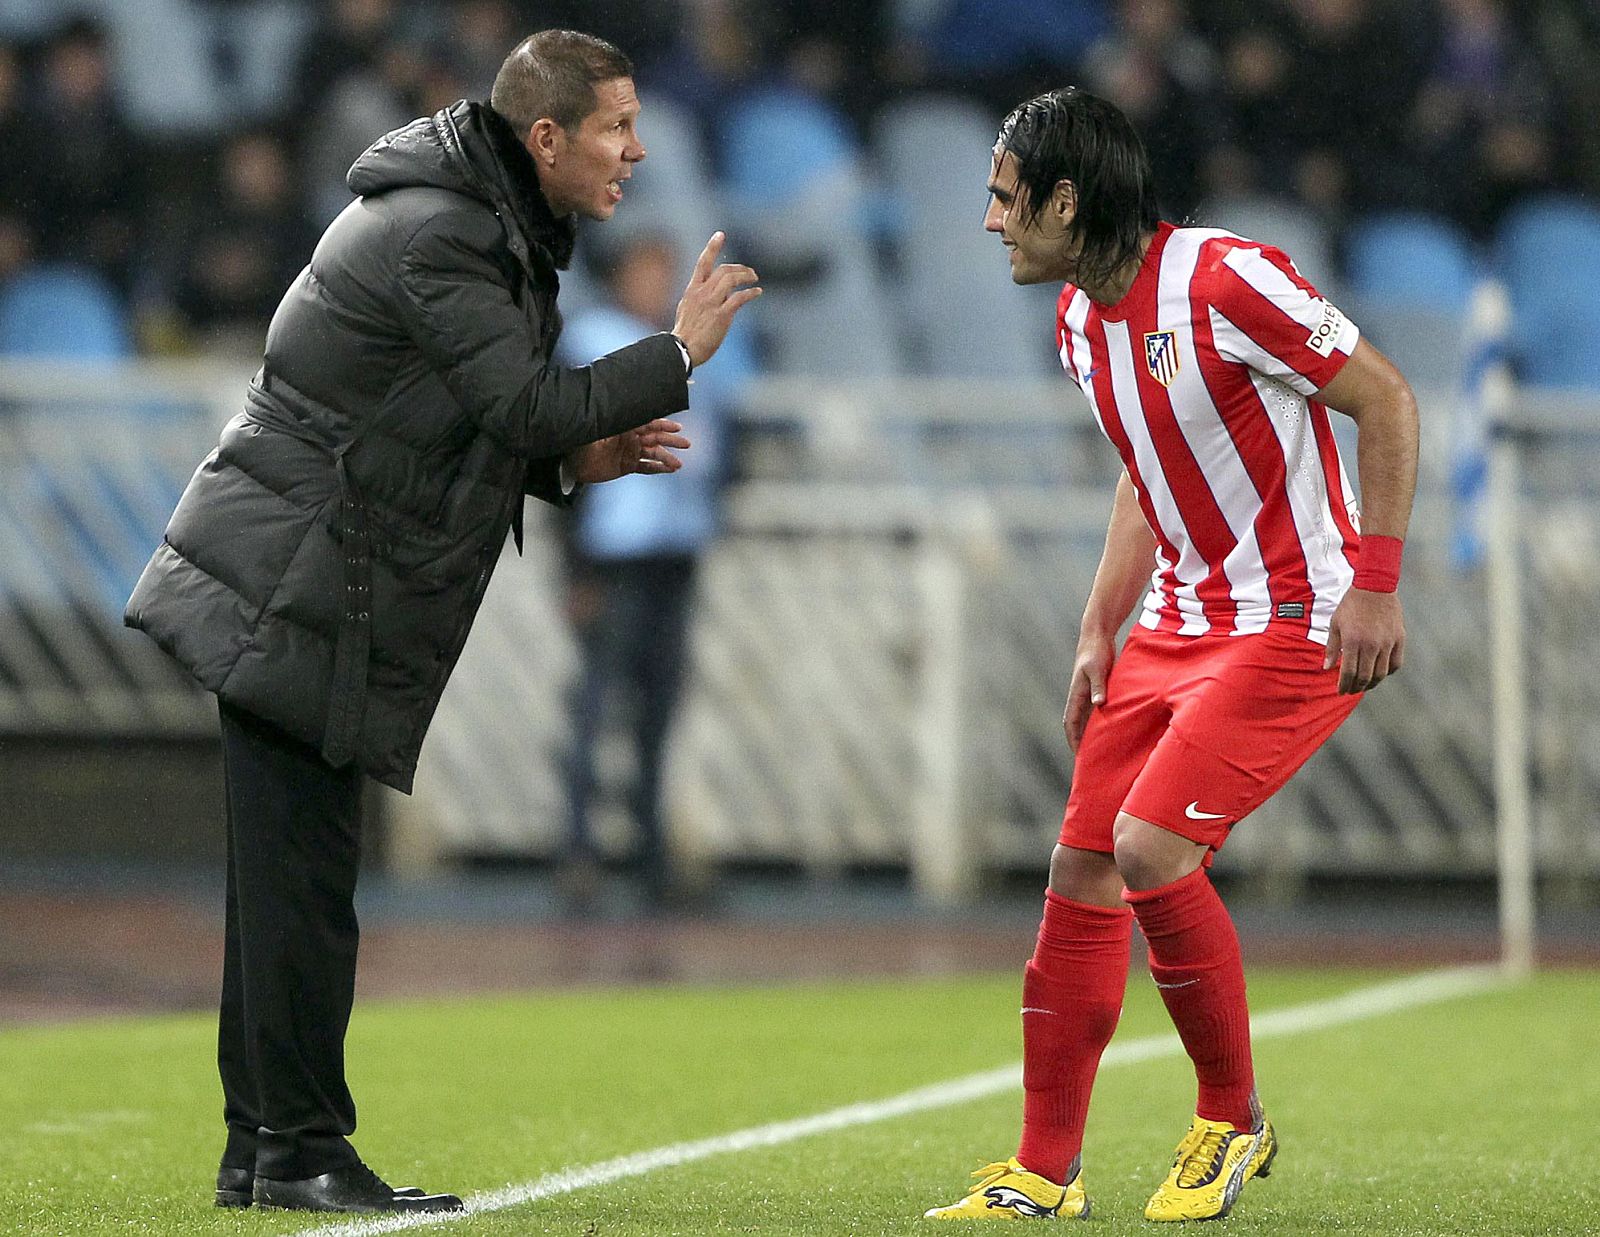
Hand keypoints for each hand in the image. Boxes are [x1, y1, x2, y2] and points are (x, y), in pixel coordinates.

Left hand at [568, 419, 688, 484]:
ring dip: (667, 458)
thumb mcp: (595, 431)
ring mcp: (630, 452)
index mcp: (624, 426)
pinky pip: (646, 467)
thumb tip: (621, 413)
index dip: (663, 425)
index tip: (678, 427)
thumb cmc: (581, 443)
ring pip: (653, 453)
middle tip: (687, 444)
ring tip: (679, 464)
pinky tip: (669, 470)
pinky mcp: (627, 465)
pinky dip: (658, 469)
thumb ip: (610, 423)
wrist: (572, 464)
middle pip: (655, 438)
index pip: (648, 423)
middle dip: (671, 440)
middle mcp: (630, 438)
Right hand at [672, 232, 760, 366]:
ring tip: (754, 279)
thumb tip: (717, 294)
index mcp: (692, 290)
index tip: (720, 234)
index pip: (703, 263)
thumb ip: (700, 298)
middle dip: (739, 268)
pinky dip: (750, 293)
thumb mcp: (687, 309)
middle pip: (723, 270)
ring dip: (746, 276)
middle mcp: (702, 292)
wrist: (681, 349)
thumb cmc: (685, 334)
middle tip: (750, 272)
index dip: (712, 247)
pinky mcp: (721, 315)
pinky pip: (739, 298)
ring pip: (731, 279)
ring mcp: (711, 303)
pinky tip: (757, 292)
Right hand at [1064, 629, 1115, 751]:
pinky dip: (1100, 721)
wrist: (1097, 636)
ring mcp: (1088, 693)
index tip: (1078, 754)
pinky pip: (1097, 710)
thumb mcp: (1097, 669)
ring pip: (1087, 719)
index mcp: (1076, 694)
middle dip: (1080, 741)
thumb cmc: (1096, 651)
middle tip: (1087, 759)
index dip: (1073, 738)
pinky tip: (1110, 729)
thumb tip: (1098, 704)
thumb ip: (1098, 686)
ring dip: (1090, 733)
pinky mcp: (1098, 688)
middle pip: (1077, 724)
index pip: (1070, 722)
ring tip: (1099, 749)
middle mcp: (1080, 696)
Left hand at [1324, 587, 1404, 693]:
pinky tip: (1379, 674)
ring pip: (1381, 673)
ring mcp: (1388, 643)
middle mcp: (1371, 644)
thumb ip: (1331, 648)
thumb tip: (1326, 668)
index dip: (1344, 685)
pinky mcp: (1399, 639)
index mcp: (1353, 641)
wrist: (1375, 586)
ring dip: (1372, 683)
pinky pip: (1396, 663)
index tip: (1341, 691)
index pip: (1348, 672)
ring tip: (1364, 685)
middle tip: (1351, 690)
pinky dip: (1387, 672)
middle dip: (1356, 687)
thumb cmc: (1351, 605)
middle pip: (1365, 677)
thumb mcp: (1335, 624)